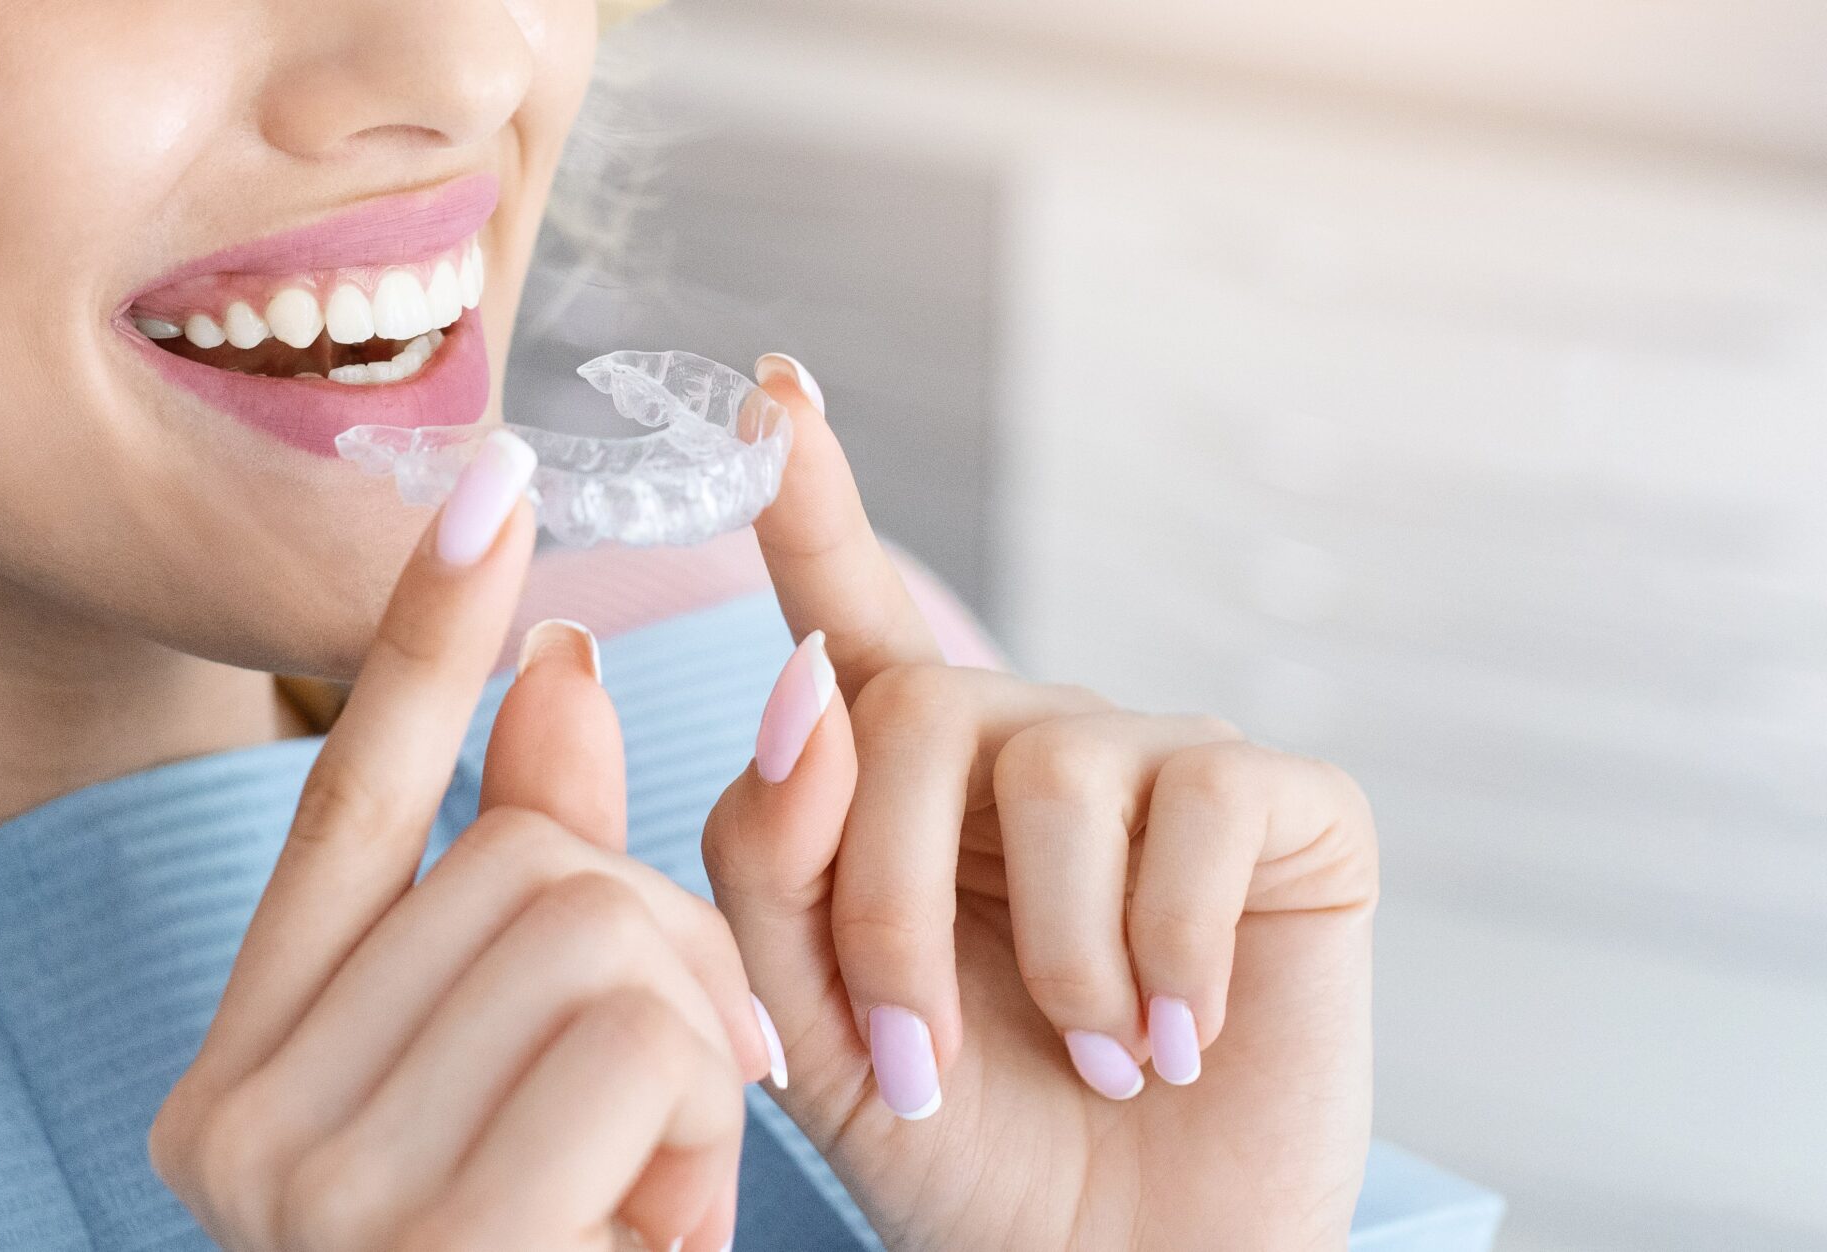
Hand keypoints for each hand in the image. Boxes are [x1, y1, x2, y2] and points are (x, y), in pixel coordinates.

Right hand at [152, 432, 767, 1251]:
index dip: (430, 637)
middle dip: (662, 960)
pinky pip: (639, 1044)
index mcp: (243, 1080)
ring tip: (646, 1204)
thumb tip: (564, 663)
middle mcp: (233, 1126)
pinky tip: (648, 1241)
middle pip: (529, 866)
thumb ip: (531, 900)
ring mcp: (309, 1192)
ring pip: (600, 929)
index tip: (494, 477)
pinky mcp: (421, 1239)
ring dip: (691, 1060)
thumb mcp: (538, 1103)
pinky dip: (697, 1138)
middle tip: (663, 1118)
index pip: (349, 806)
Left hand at [703, 358, 1378, 1249]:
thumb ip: (772, 857)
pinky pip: (1199, 810)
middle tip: (920, 1067)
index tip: (766, 388)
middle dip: (889, 908)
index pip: (844, 616)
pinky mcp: (1280, 803)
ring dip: (1046, 957)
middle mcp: (1022, 743)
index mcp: (897, 785)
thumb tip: (801, 689)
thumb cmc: (965, 1149)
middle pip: (911, 715)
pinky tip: (1174, 1035)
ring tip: (1082, 1061)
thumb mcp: (814, 1020)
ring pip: (1049, 767)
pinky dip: (1167, 952)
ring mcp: (1156, 761)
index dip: (807, 497)